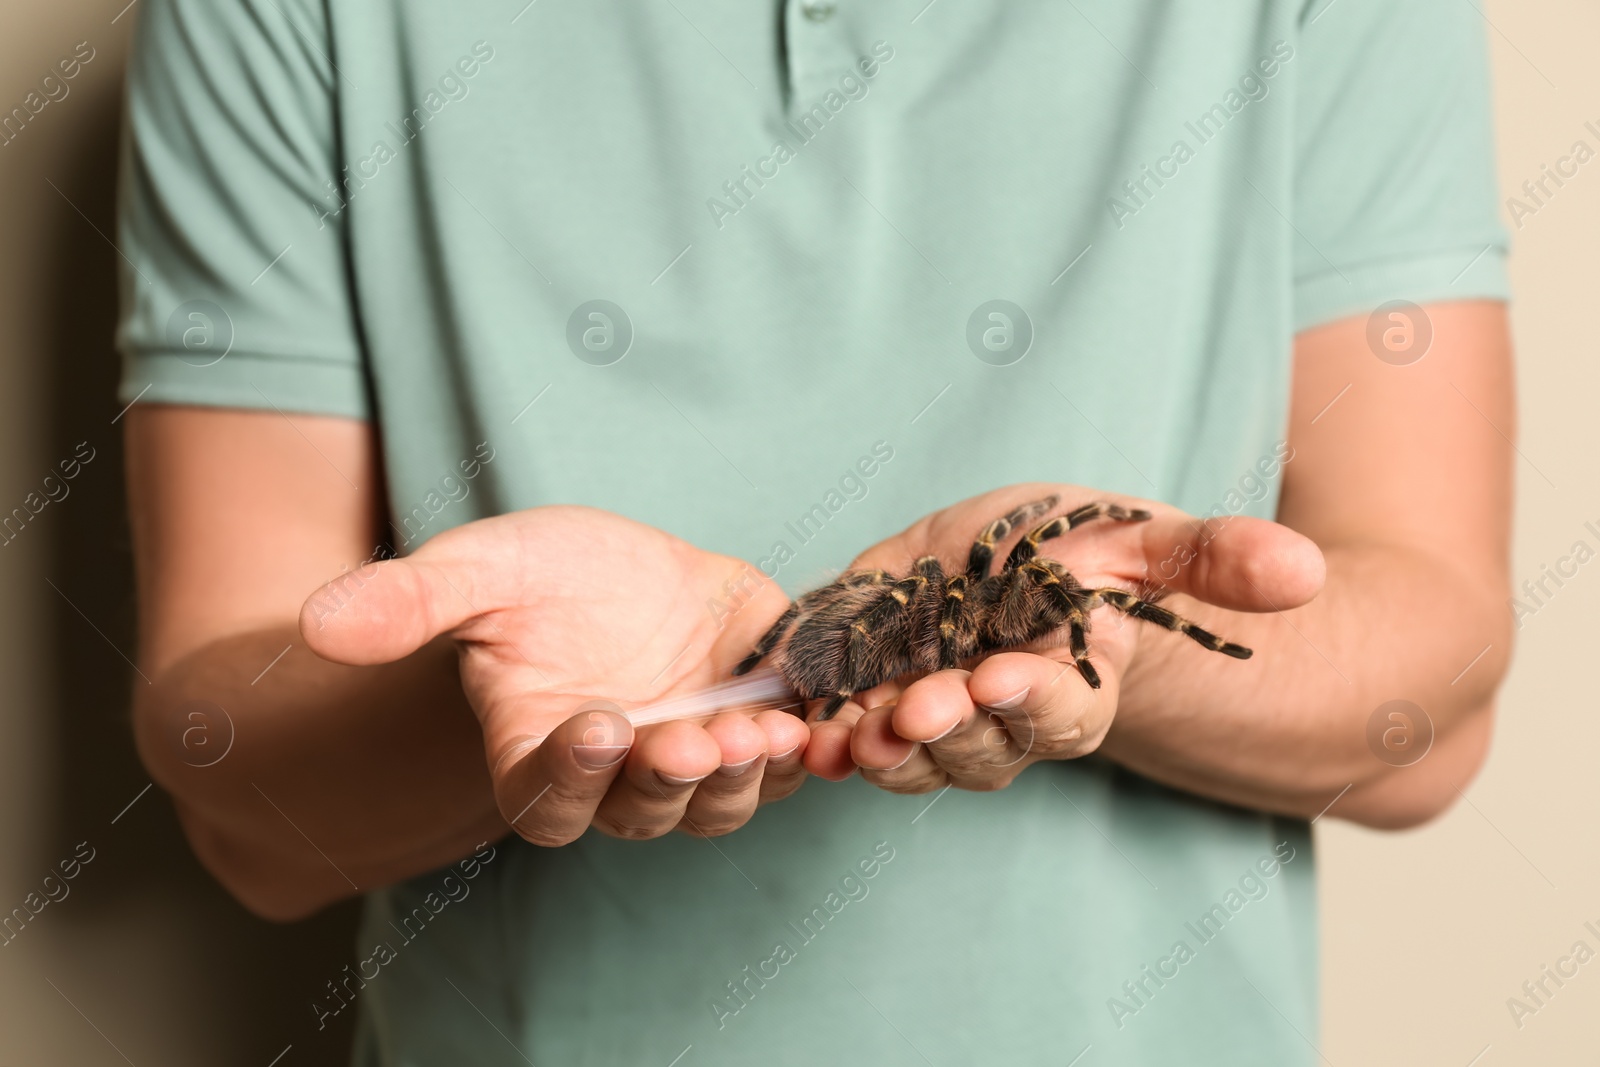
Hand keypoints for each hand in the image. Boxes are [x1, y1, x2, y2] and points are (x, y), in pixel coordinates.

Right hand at [299, 506, 810, 843]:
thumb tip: (318, 622)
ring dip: (740, 775)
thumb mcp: (478, 570)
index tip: (588, 724)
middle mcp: (618, 776)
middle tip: (689, 743)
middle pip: (643, 811)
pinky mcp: (758, 723)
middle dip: (667, 782)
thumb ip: (408, 601)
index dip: (566, 774)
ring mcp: (693, 755)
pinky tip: (819, 715)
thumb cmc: (536, 577)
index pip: (545, 796)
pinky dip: (804, 748)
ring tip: (761, 731)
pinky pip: (786, 760)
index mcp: (538, 752)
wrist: (620, 569)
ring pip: (719, 801)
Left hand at [800, 484, 1323, 790]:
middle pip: (975, 747)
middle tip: (916, 707)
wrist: (1014, 559)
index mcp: (1073, 686)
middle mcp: (1000, 720)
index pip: (1060, 711)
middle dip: (945, 730)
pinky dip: (823, 730)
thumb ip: (1213, 559)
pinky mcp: (872, 691)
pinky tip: (802, 726)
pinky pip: (847, 727)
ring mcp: (933, 713)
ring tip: (849, 729)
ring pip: (908, 752)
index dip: (1033, 699)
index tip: (1006, 676)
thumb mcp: (1146, 541)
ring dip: (877, 745)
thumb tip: (1301, 571)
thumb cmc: (1090, 552)